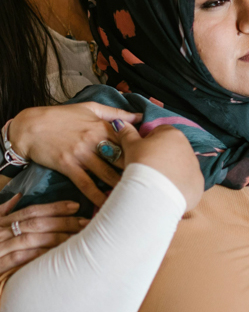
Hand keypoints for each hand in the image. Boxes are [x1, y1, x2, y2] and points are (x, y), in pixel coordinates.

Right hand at [0, 192, 87, 275]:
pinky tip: (55, 254)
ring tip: (77, 237)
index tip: (76, 205)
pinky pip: (19, 258)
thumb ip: (3, 213)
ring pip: (30, 239)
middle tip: (85, 221)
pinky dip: (38, 254)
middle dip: (62, 221)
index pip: (30, 211)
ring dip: (56, 237)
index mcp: (1, 224)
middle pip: (35, 223)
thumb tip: (17, 198)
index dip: (54, 207)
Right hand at [7, 103, 141, 205]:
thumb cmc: (60, 116)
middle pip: (122, 158)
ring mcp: (81, 154)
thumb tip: (139, 116)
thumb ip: (116, 113)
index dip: (144, 152)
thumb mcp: (89, 108)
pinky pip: (87, 184)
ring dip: (122, 186)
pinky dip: (98, 195)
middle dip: (137, 171)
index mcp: (102, 126)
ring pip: (107, 173)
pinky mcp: (68, 166)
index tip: (156, 163)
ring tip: (137, 197)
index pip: (129, 140)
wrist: (30, 127)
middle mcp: (95, 140)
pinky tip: (108, 204)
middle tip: (152, 184)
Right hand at [114, 122, 203, 209]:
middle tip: (148, 168)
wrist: (154, 192)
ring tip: (156, 180)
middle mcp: (188, 148)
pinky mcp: (198, 183)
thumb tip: (120, 123)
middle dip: (161, 156)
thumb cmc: (141, 164)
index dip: (148, 142)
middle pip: (172, 148)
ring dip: (171, 170)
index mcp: (173, 134)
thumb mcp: (130, 146)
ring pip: (181, 165)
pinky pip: (188, 181)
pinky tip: (167, 190)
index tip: (141, 153)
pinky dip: (179, 184)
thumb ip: (127, 133)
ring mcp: (195, 166)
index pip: (160, 132)